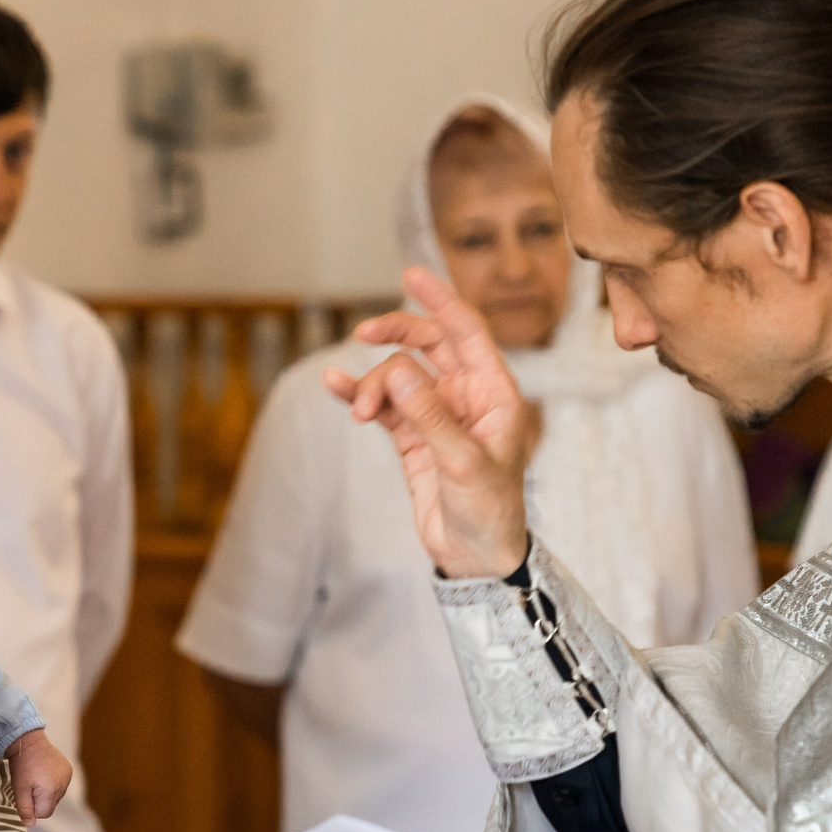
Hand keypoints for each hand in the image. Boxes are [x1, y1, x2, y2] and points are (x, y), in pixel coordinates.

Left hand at [4, 728, 70, 826]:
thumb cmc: (21, 766)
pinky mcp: (69, 770)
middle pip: (50, 805)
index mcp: (52, 791)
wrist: (28, 741)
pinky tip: (44, 772)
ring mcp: (68, 777)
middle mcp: (64, 785)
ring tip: (36, 776)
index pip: (44, 814)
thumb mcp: (19, 789)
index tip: (26, 793)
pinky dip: (53, 782)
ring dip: (46, 791)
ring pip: (56, 796)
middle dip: (39, 799)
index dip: (32, 807)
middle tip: (29, 784)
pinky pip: (61, 785)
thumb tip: (30, 825)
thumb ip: (25, 809)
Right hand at [319, 268, 534, 577]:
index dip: (442, 301)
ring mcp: (437, 415)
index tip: (412, 275)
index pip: (468, 333)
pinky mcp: (413, 437)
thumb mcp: (463, 463)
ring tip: (359, 412)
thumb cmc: (488, 510)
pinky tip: (336, 387)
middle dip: (397, 335)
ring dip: (373, 384)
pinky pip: (383, 403)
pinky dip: (358, 394)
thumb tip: (398, 367)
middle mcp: (467, 397)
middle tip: (364, 332)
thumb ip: (430, 415)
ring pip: (399, 375)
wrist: (476, 556)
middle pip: (429, 345)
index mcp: (495, 394)